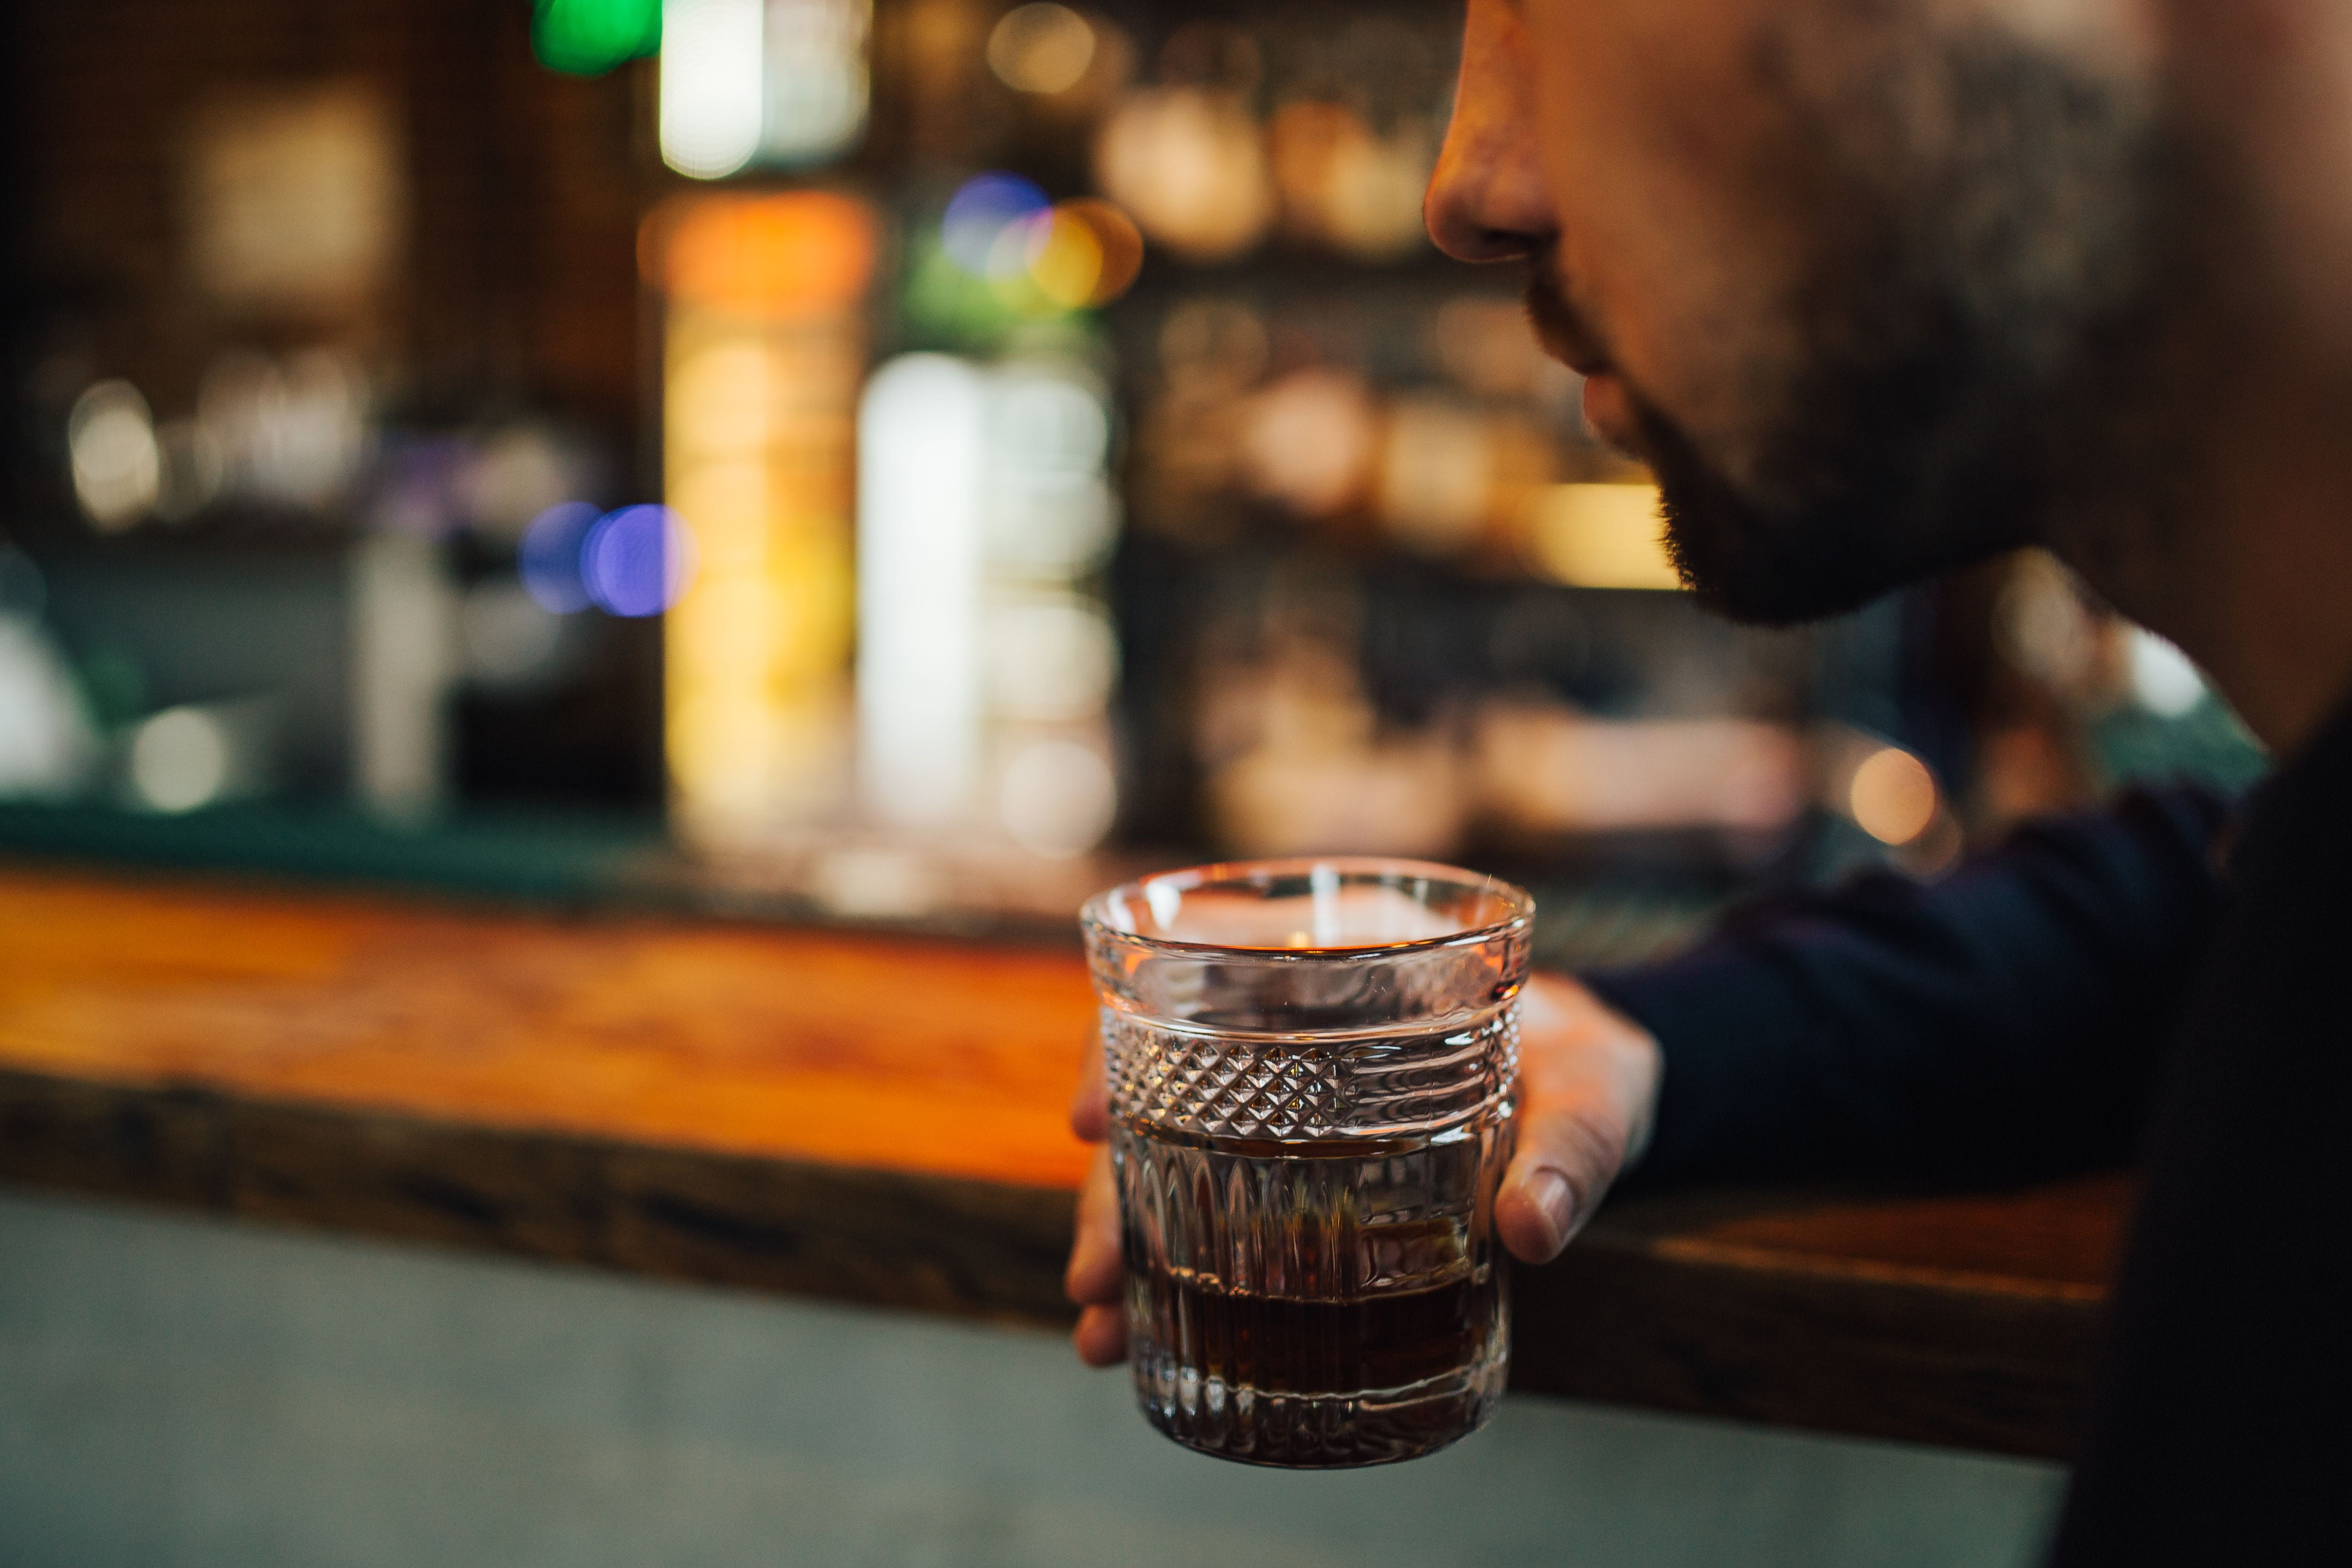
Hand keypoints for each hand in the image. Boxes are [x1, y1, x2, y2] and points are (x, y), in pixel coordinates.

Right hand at [1061, 971, 1663, 1367]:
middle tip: (1094, 1273)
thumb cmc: (1591, 1066)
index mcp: (1346, 961)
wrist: (1602, 1099)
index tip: (1086, 1118)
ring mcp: (1287, 1105)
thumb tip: (1533, 1228)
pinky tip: (1143, 1333)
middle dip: (1114, 1185)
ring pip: (1173, 1158)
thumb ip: (1575, 1148)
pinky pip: (1219, 1206)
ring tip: (1100, 1331)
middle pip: (1164, 1092)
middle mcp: (1292, 1029)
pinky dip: (1177, 1267)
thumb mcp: (1597, 1092)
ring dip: (1129, 1238)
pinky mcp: (1300, 1169)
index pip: (1196, 972)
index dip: (1122, 1040)